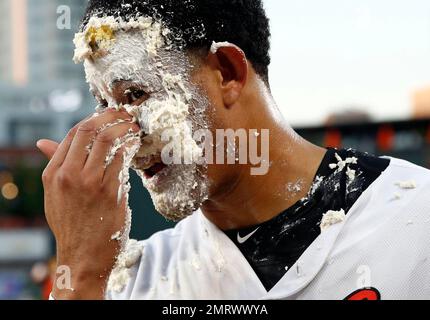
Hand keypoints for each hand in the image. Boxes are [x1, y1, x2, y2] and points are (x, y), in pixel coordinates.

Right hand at [37, 110, 139, 299]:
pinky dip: (130, 147)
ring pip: (108, 141)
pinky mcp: (110, 192)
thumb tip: (44, 141)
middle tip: (124, 114)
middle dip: (110, 117)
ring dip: (124, 129)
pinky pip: (122, 160)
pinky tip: (135, 144)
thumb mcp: (54, 194)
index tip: (108, 115)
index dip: (93, 119)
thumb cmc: (71, 223)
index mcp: (53, 173)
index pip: (73, 133)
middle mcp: (69, 174)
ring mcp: (90, 183)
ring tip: (133, 127)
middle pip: (90, 131)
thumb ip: (55, 165)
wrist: (82, 255)